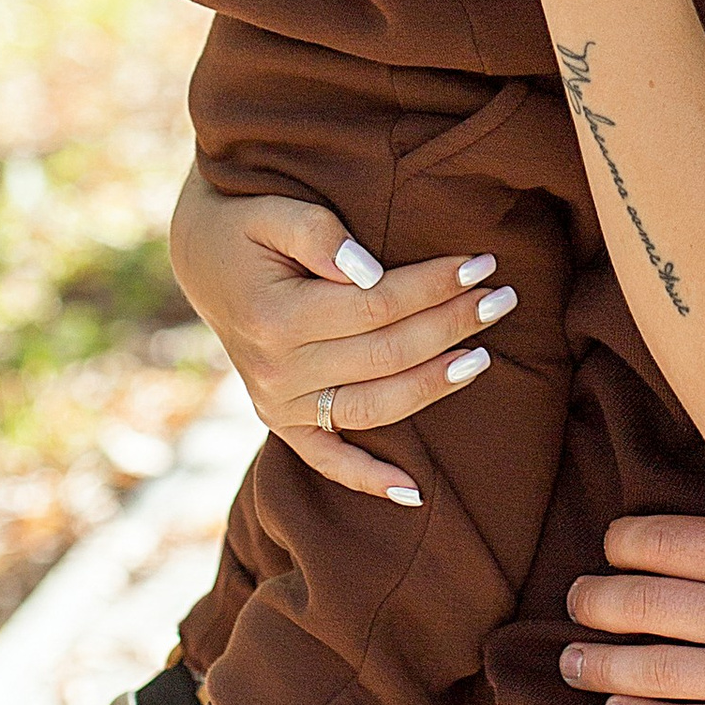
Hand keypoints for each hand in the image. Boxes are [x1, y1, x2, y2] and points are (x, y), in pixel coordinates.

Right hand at [167, 170, 517, 505]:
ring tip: (483, 357)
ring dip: (434, 385)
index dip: (434, 286)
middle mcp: (276, 371)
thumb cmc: (248, 226)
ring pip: (374, 407)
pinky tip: (415, 492)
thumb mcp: (273, 211)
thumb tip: (369, 272)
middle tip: (503, 298)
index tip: (480, 263)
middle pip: (386, 354)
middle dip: (451, 325)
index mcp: (275, 317)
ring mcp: (277, 404)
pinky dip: (368, 478)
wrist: (201, 257)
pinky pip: (326, 460)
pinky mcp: (280, 422)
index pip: (377, 306)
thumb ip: (319, 235)